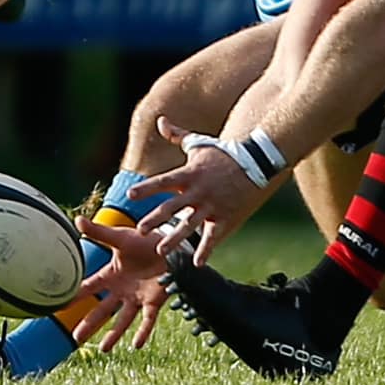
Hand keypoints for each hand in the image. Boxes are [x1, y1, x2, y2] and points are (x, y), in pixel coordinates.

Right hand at [67, 217, 170, 351]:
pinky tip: (137, 344)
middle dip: (89, 324)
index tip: (58, 306)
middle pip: (102, 310)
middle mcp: (122, 290)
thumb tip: (77, 220)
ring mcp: (138, 298)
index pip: (90, 287)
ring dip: (114, 334)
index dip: (75, 296)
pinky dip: (143, 331)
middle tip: (75, 339)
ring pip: (123, 320)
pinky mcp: (155, 301)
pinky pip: (148, 319)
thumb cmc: (145, 240)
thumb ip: (99, 232)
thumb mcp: (120, 237)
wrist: (172, 245)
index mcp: (111, 275)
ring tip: (104, 349)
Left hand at [128, 116, 275, 264]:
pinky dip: (206, 250)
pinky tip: (197, 263)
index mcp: (189, 174)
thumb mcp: (198, 143)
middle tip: (140, 229)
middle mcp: (198, 191)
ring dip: (175, 238)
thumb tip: (160, 121)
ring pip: (191, 224)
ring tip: (161, 251)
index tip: (131, 194)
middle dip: (156, 218)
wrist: (254, 161)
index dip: (147, 187)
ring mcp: (212, 205)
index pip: (164, 181)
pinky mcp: (225, 216)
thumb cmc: (222, 153)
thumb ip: (177, 135)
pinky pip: (214, 236)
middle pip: (173, 206)